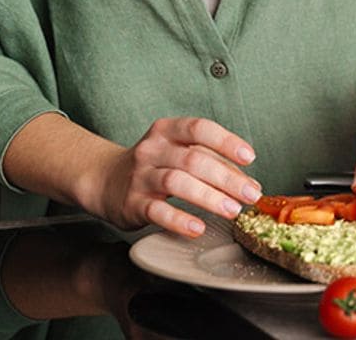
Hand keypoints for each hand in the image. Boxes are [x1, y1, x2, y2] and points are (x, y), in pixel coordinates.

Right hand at [88, 117, 260, 237]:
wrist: (104, 180)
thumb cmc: (154, 164)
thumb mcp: (178, 152)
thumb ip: (210, 160)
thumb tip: (247, 181)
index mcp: (168, 130)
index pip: (200, 129)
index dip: (227, 142)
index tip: (250, 157)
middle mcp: (153, 149)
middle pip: (194, 160)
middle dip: (227, 178)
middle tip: (251, 194)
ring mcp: (140, 176)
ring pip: (177, 183)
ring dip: (209, 197)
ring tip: (232, 210)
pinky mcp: (131, 203)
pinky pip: (156, 211)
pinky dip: (179, 220)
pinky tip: (198, 228)